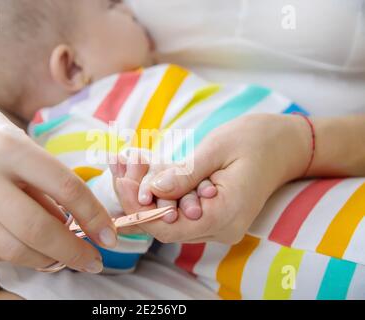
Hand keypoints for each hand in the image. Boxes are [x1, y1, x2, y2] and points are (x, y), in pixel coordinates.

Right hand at [0, 81, 116, 272]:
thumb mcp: (16, 141)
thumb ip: (39, 182)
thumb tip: (66, 223)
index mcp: (7, 147)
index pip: (64, 187)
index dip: (93, 216)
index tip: (109, 234)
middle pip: (37, 229)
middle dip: (73, 252)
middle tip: (92, 260)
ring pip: (10, 249)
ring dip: (46, 260)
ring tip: (63, 258)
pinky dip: (13, 255)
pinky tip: (28, 250)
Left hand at [139, 114, 311, 243]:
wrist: (285, 144)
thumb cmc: (257, 140)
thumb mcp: (217, 149)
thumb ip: (184, 174)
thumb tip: (152, 191)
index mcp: (225, 215)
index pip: (168, 228)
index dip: (140, 208)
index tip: (121, 179)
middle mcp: (220, 228)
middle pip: (165, 223)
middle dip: (140, 194)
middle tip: (123, 162)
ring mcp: (217, 223)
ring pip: (169, 215)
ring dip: (148, 189)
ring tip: (129, 160)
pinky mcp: (213, 214)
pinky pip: (179, 207)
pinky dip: (162, 189)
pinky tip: (146, 166)